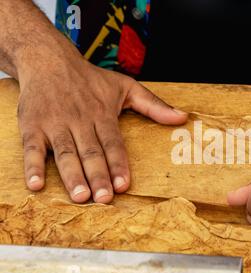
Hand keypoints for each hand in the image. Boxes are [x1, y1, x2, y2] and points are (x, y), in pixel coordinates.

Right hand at [18, 55, 187, 203]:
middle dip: (98, 176)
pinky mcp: (33, 126)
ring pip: (65, 153)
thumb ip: (154, 105)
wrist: (48, 59)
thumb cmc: (91, 78)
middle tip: (104, 198)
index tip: (123, 185)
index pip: (113, 143)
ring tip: (80, 196)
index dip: (118, 164)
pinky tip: (36, 185)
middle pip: (90, 152)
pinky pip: (32, 148)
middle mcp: (80, 120)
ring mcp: (55, 124)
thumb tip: (182, 117)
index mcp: (102, 114)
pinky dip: (32, 166)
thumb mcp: (126, 86)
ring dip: (72, 176)